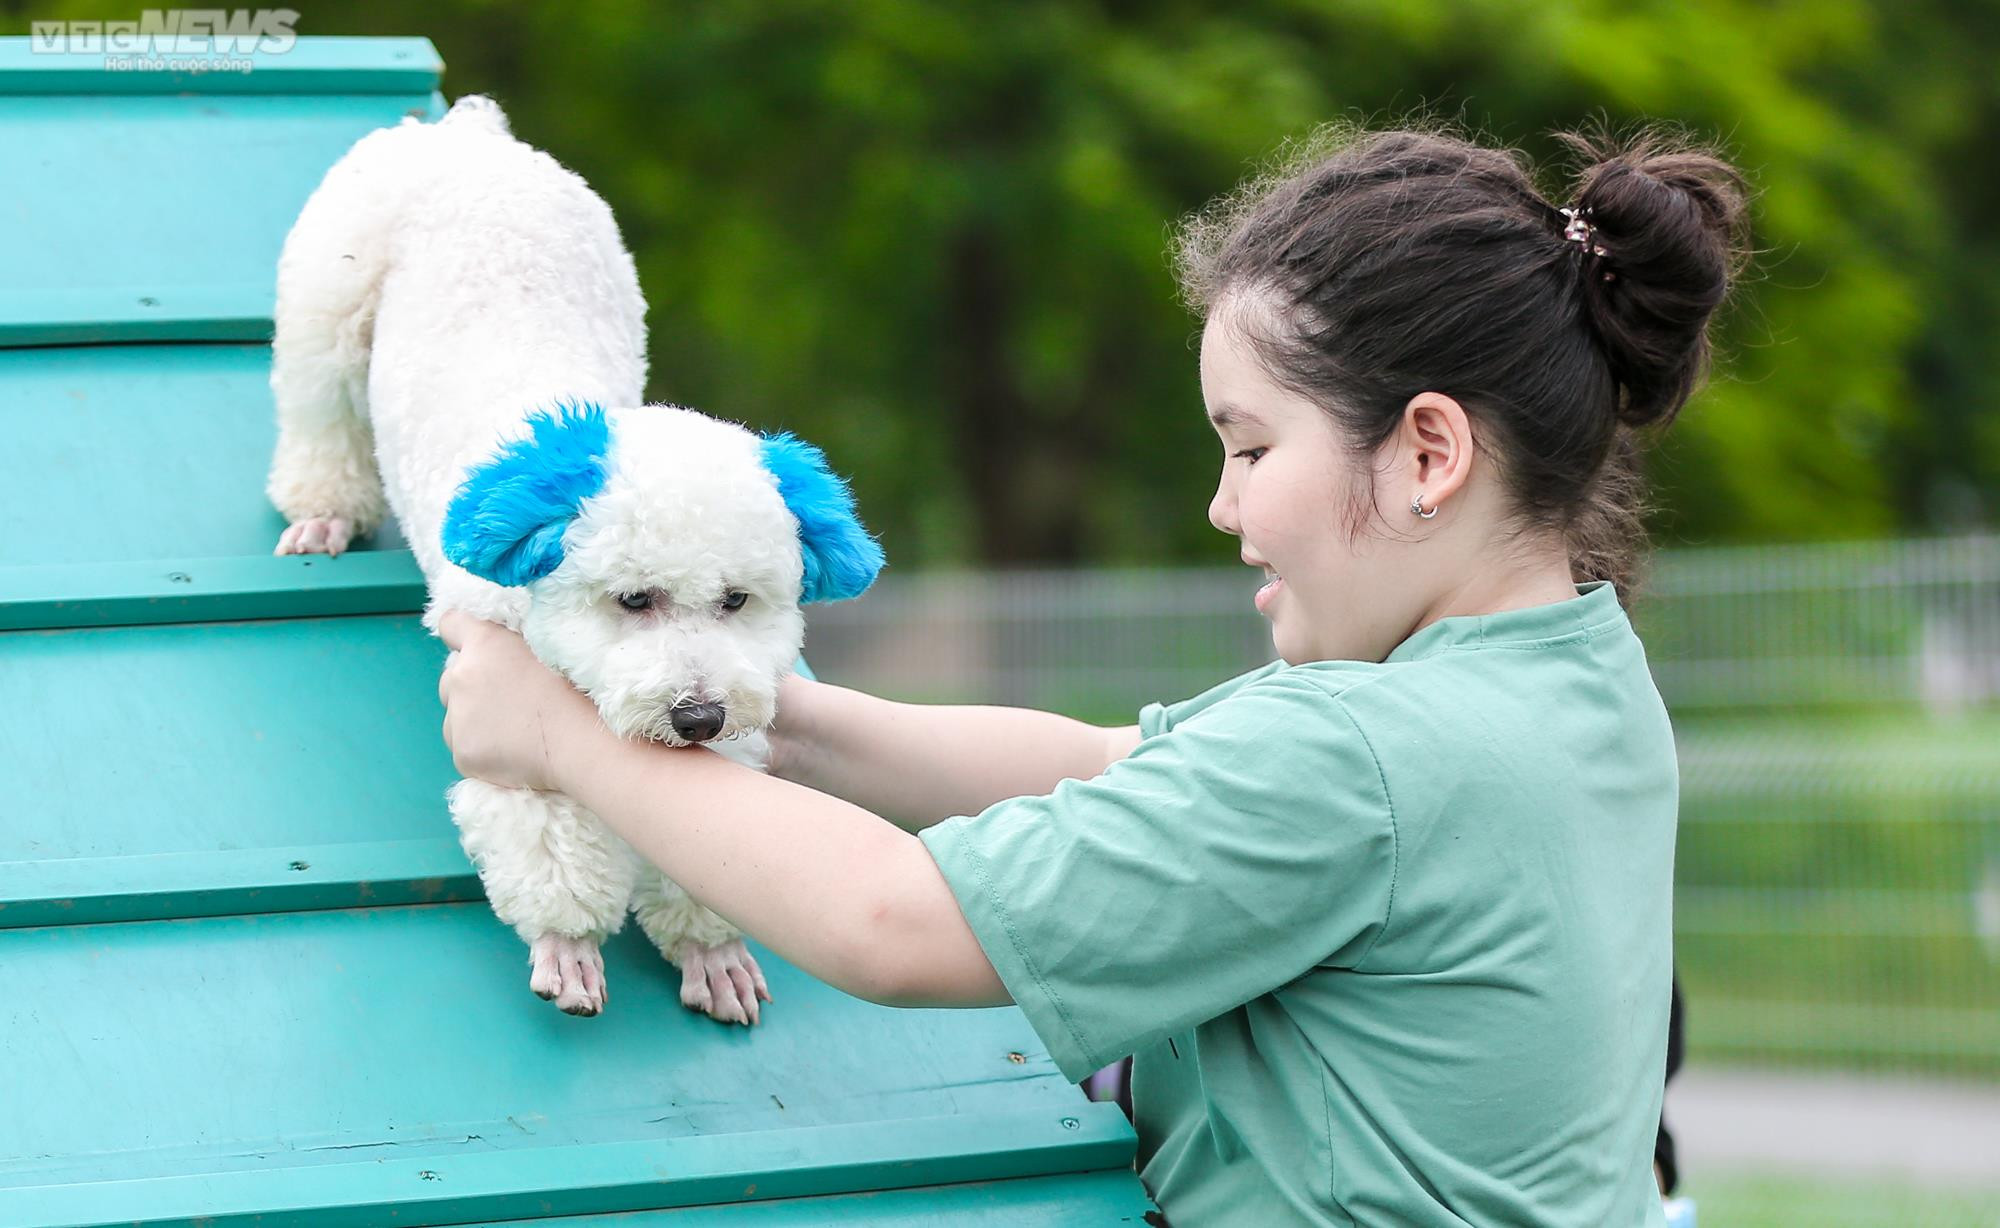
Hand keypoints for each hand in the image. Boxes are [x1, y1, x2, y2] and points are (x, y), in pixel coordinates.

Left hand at [437, 610, 600, 791]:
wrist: (581, 746)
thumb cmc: (579, 692)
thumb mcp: (549, 646)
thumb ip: (514, 641)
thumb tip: (501, 642)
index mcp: (485, 643)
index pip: (451, 624)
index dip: (463, 635)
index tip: (477, 646)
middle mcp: (461, 676)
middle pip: (451, 675)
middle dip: (471, 682)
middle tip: (506, 695)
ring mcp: (457, 718)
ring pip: (454, 713)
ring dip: (472, 716)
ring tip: (511, 727)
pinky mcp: (462, 753)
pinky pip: (463, 745)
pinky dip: (480, 747)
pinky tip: (511, 750)